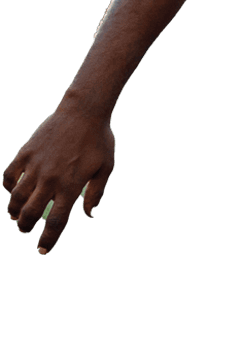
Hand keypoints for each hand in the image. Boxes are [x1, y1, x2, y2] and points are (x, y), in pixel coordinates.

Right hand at [4, 107, 114, 253]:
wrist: (84, 111)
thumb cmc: (99, 140)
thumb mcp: (106, 167)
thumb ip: (96, 193)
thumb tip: (89, 215)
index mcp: (72, 186)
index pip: (57, 222)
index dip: (48, 240)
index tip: (43, 250)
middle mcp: (51, 179)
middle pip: (31, 214)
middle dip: (26, 227)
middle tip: (25, 230)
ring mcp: (36, 166)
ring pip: (17, 198)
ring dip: (14, 211)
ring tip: (17, 215)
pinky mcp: (26, 153)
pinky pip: (10, 176)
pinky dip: (9, 187)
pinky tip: (13, 191)